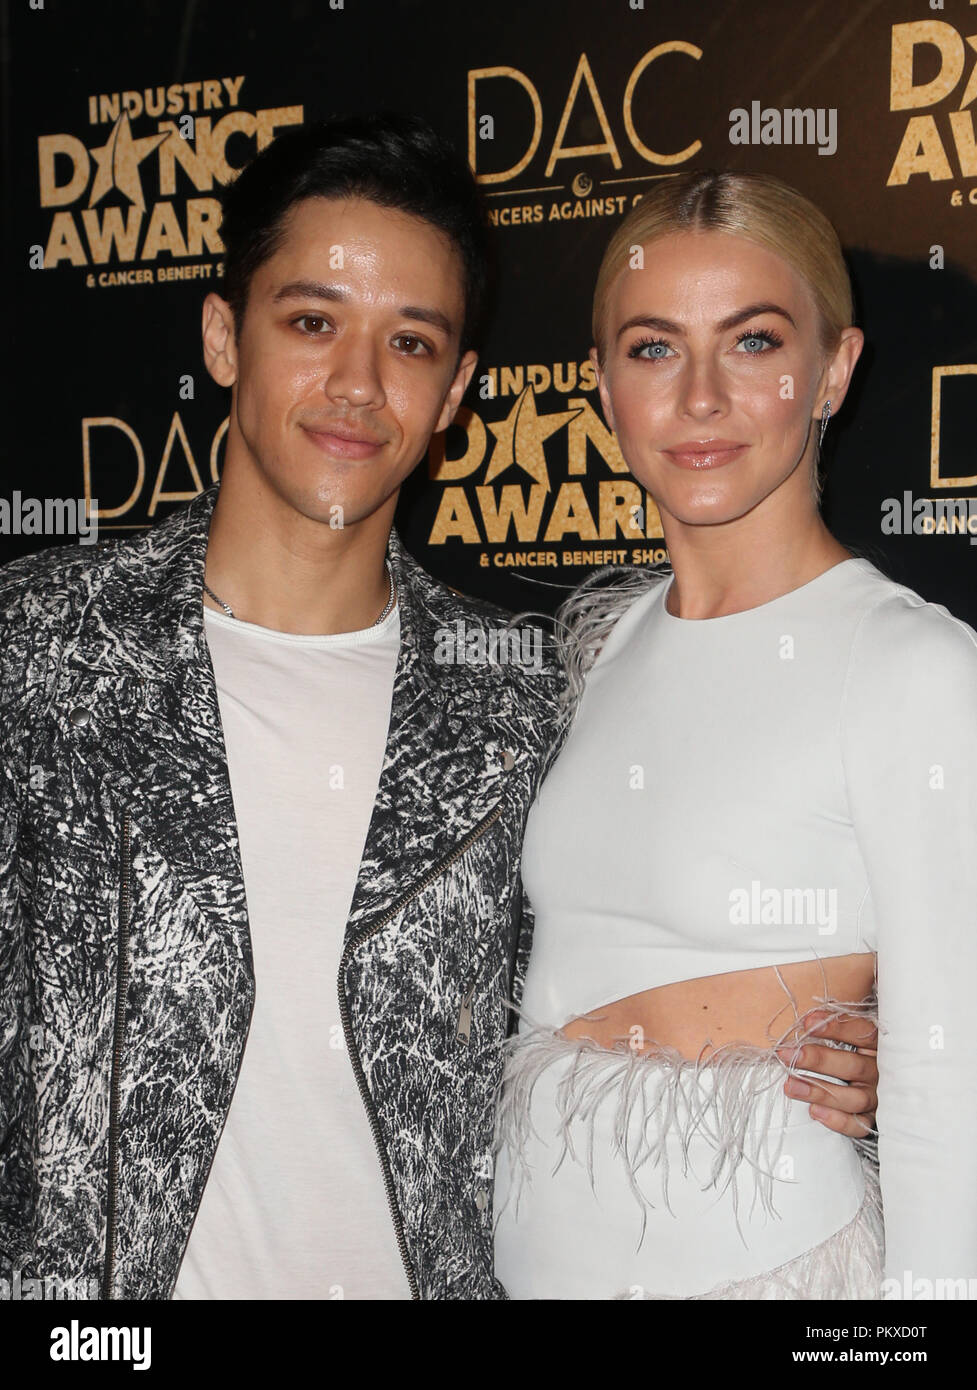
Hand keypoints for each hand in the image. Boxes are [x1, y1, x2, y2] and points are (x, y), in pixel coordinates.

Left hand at [776, 1010, 877, 1140]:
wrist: (884, 1088)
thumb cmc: (854, 1052)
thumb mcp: (852, 1035)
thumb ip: (834, 1026)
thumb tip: (805, 1020)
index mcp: (878, 1045)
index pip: (862, 1032)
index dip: (835, 1027)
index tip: (807, 1023)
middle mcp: (881, 1072)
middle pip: (853, 1066)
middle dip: (818, 1060)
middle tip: (788, 1055)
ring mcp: (878, 1098)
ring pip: (854, 1098)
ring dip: (820, 1092)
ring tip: (790, 1086)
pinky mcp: (873, 1119)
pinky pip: (859, 1125)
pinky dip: (838, 1121)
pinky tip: (815, 1112)